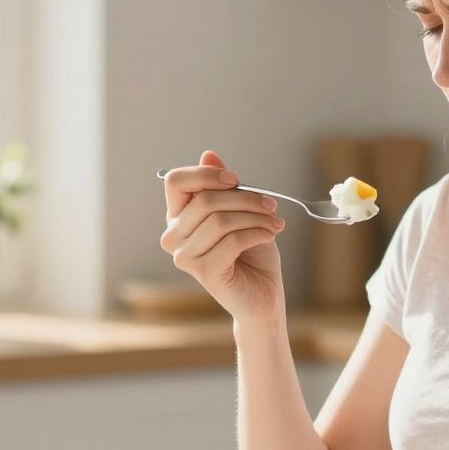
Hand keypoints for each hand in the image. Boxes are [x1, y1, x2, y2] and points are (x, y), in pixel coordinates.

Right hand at [160, 150, 285, 321]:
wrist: (263, 295)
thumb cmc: (251, 253)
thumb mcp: (240, 212)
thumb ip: (223, 186)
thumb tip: (209, 154)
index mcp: (178, 216)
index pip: (175, 181)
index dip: (206, 174)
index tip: (237, 179)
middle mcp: (173, 236)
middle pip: (204, 200)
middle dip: (245, 198)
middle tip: (271, 205)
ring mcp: (185, 257)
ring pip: (219, 220)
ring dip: (255, 217)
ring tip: (274, 223)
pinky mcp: (204, 272)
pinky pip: (232, 241)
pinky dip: (257, 233)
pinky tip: (270, 235)